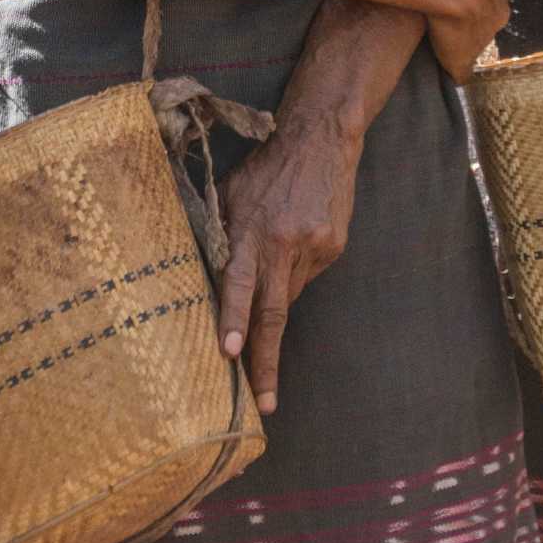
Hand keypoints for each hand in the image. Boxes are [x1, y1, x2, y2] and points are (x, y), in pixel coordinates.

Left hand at [218, 108, 362, 412]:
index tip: (230, 354)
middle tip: (266, 403)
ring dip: (274, 303)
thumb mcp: (229, 192)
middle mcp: (283, 243)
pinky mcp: (334, 248)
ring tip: (271, 273)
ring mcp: (313, 248)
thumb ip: (220, 235)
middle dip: (266, 361)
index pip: (239, 284)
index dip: (234, 320)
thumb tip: (209, 277)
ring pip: (289, 295)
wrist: (320, 139)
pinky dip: (294, 272)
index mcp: (251, 230)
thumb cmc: (264, 168)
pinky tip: (293, 243)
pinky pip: (307, 275)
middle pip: (273, 313)